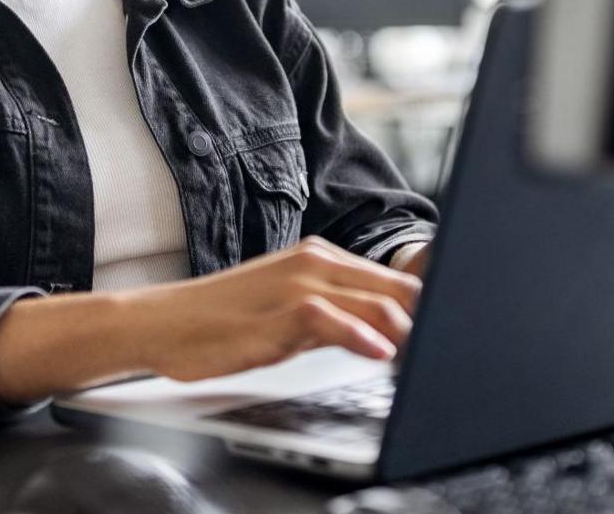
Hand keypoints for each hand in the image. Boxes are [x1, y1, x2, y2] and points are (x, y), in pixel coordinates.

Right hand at [119, 237, 421, 382]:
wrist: (163, 323)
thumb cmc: (223, 322)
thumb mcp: (289, 314)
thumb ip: (337, 317)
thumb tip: (387, 336)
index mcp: (319, 259)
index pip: (392, 280)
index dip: (427, 309)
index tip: (451, 333)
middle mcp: (313, 263)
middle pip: (392, 288)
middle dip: (426, 319)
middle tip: (450, 348)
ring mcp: (294, 285)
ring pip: (370, 299)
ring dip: (404, 329)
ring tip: (427, 354)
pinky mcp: (275, 312)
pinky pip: (328, 318)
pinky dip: (359, 334)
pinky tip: (379, 353)